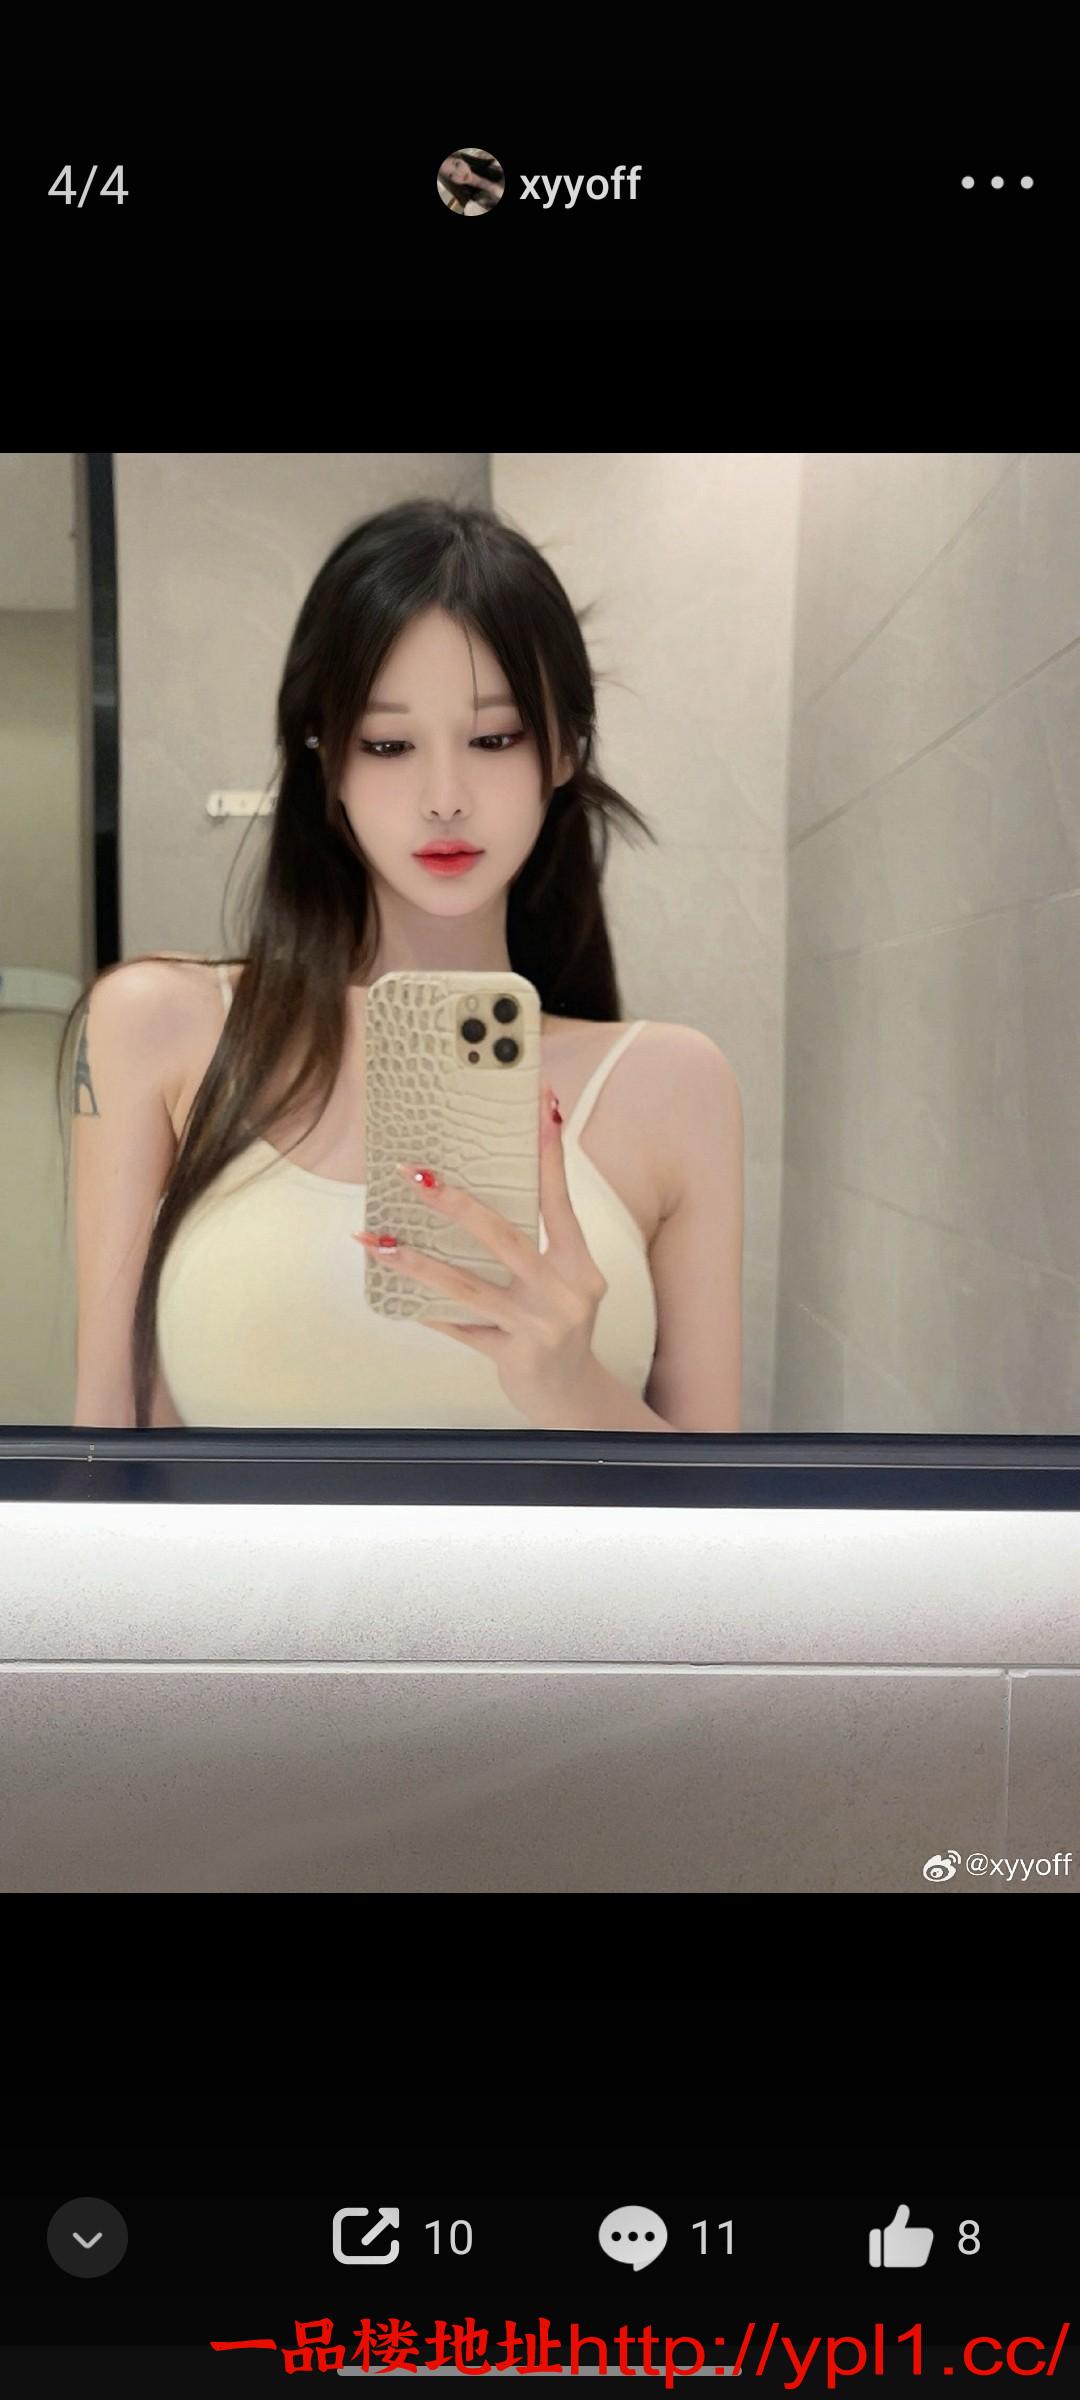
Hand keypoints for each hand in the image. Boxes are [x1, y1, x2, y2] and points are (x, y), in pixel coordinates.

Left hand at [351, 1084, 607, 1425]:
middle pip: (505, 1237)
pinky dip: (429, 1311)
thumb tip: (476, 1193)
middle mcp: (565, 1291)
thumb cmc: (558, 1327)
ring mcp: (539, 1326)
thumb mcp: (561, 1283)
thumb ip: (536, 1245)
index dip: (549, 1153)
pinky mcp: (514, 1356)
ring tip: (378, 1239)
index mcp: (579, 1264)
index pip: (559, 1199)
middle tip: (415, 1175)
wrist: (574, 1398)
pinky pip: (460, 1328)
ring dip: (417, 1261)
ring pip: (468, 1286)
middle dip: (456, 1204)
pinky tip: (395, 1295)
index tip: (541, 1106)